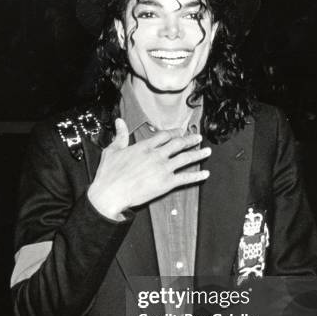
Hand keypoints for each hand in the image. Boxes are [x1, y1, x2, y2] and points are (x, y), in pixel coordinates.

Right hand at [88, 118, 210, 219]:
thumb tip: (120, 122)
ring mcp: (163, 168)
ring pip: (185, 158)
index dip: (174, 132)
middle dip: (189, 140)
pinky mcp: (166, 183)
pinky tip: (205, 174)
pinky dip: (197, 176)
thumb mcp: (112, 150)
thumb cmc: (109, 174)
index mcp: (144, 147)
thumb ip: (120, 135)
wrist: (110, 193)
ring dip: (198, 154)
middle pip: (178, 144)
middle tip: (198, 137)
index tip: (180, 131)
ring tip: (207, 151)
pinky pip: (185, 178)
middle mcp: (156, 155)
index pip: (163, 136)